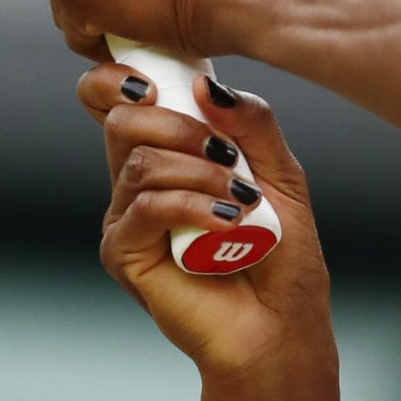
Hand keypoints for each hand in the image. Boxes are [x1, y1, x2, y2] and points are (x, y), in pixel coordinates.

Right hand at [83, 64, 331, 376]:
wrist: (280, 324)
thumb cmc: (282, 252)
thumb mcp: (280, 173)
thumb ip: (251, 123)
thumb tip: (206, 84)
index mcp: (169, 150)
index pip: (118, 96)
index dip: (124, 75)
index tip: (164, 80)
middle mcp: (139, 178)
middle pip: (122, 118)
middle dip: (179, 123)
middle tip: (224, 153)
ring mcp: (128, 216)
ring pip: (139, 161)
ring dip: (199, 172)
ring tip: (240, 200)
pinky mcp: (125, 253)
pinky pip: (145, 207)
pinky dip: (191, 206)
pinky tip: (227, 222)